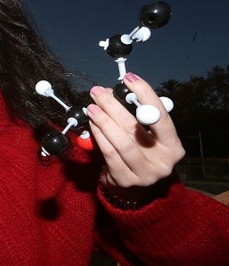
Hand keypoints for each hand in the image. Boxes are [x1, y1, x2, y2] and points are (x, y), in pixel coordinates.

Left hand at [86, 72, 184, 188]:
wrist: (133, 187)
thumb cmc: (139, 153)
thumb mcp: (146, 136)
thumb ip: (136, 116)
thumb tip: (111, 92)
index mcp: (173, 146)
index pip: (160, 116)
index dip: (145, 95)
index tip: (129, 78)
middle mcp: (163, 161)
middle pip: (136, 128)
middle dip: (114, 106)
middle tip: (99, 92)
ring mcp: (145, 173)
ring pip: (121, 141)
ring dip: (104, 120)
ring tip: (92, 107)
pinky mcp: (126, 180)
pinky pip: (109, 153)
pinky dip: (99, 135)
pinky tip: (93, 124)